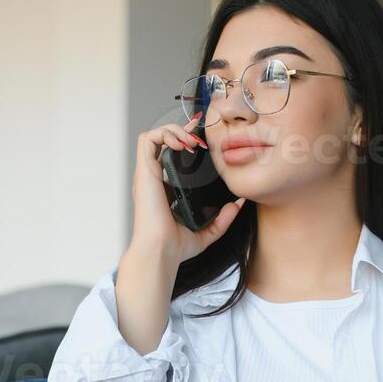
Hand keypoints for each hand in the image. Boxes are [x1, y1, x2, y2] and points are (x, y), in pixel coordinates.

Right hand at [130, 110, 246, 264]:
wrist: (162, 251)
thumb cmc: (176, 247)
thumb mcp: (207, 231)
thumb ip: (223, 219)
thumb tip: (238, 204)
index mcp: (166, 188)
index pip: (174, 156)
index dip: (187, 142)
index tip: (205, 139)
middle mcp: (155, 178)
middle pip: (165, 141)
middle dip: (184, 131)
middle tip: (202, 136)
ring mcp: (148, 173)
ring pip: (155, 135)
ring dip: (176, 130)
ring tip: (193, 140)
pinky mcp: (144, 170)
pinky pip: (147, 139)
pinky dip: (165, 134)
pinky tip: (182, 144)